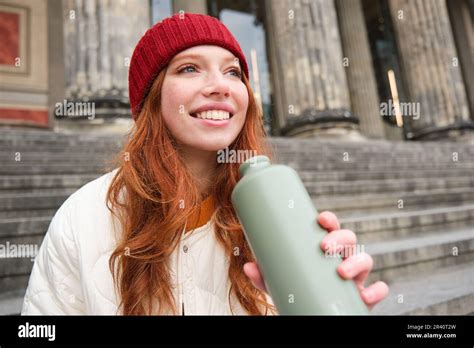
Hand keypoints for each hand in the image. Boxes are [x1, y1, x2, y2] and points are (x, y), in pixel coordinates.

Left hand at [243, 211, 388, 309]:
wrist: (310, 311)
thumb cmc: (297, 290)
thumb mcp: (278, 282)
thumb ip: (264, 275)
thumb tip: (248, 266)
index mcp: (325, 248)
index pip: (331, 227)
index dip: (329, 220)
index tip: (320, 219)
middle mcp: (342, 258)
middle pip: (349, 239)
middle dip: (340, 238)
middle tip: (324, 247)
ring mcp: (355, 277)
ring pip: (366, 259)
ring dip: (357, 262)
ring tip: (340, 271)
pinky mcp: (363, 296)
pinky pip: (378, 290)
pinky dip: (377, 290)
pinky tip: (367, 293)